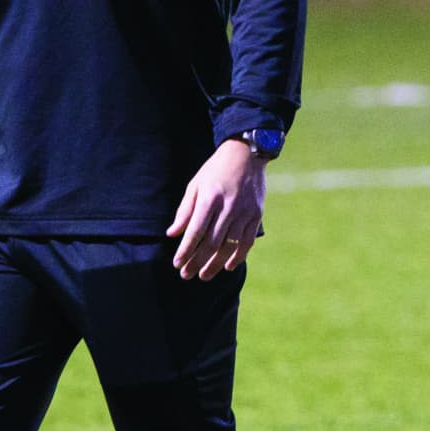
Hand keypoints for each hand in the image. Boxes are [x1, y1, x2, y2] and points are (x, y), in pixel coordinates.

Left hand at [167, 140, 266, 280]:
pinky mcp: (256, 215)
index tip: (177, 263)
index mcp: (209, 198)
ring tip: (203, 275)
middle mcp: (228, 207)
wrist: (246, 155)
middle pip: (211, 243)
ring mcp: (244, 212)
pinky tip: (228, 267)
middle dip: (197, 261)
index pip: (195, 231)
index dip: (185, 250)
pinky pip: (247, 242)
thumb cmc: (215, 170)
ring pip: (228, 246)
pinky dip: (238, 256)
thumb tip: (172, 233)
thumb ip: (184, 210)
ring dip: (215, 264)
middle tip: (186, 275)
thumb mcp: (195, 185)